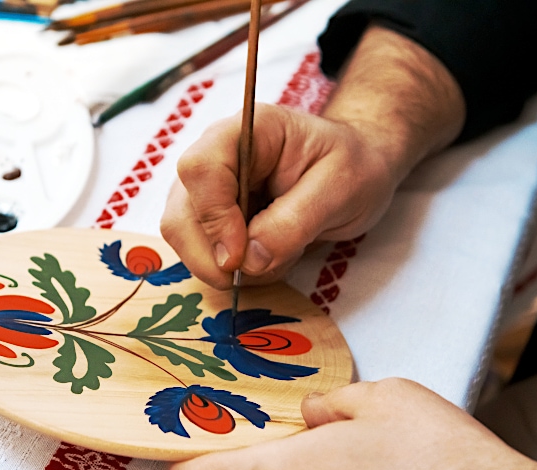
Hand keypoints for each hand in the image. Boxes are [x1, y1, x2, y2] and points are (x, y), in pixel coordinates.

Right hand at [161, 25, 466, 288]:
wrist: (356, 171)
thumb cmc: (353, 167)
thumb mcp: (340, 189)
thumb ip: (294, 222)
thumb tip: (250, 260)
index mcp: (246, 131)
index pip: (201, 169)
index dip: (213, 218)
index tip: (240, 257)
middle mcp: (215, 156)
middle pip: (180, 212)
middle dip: (212, 256)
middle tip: (258, 272)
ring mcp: (207, 189)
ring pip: (183, 237)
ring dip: (223, 265)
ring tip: (277, 256)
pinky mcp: (210, 218)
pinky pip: (201, 252)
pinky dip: (230, 269)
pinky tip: (266, 258)